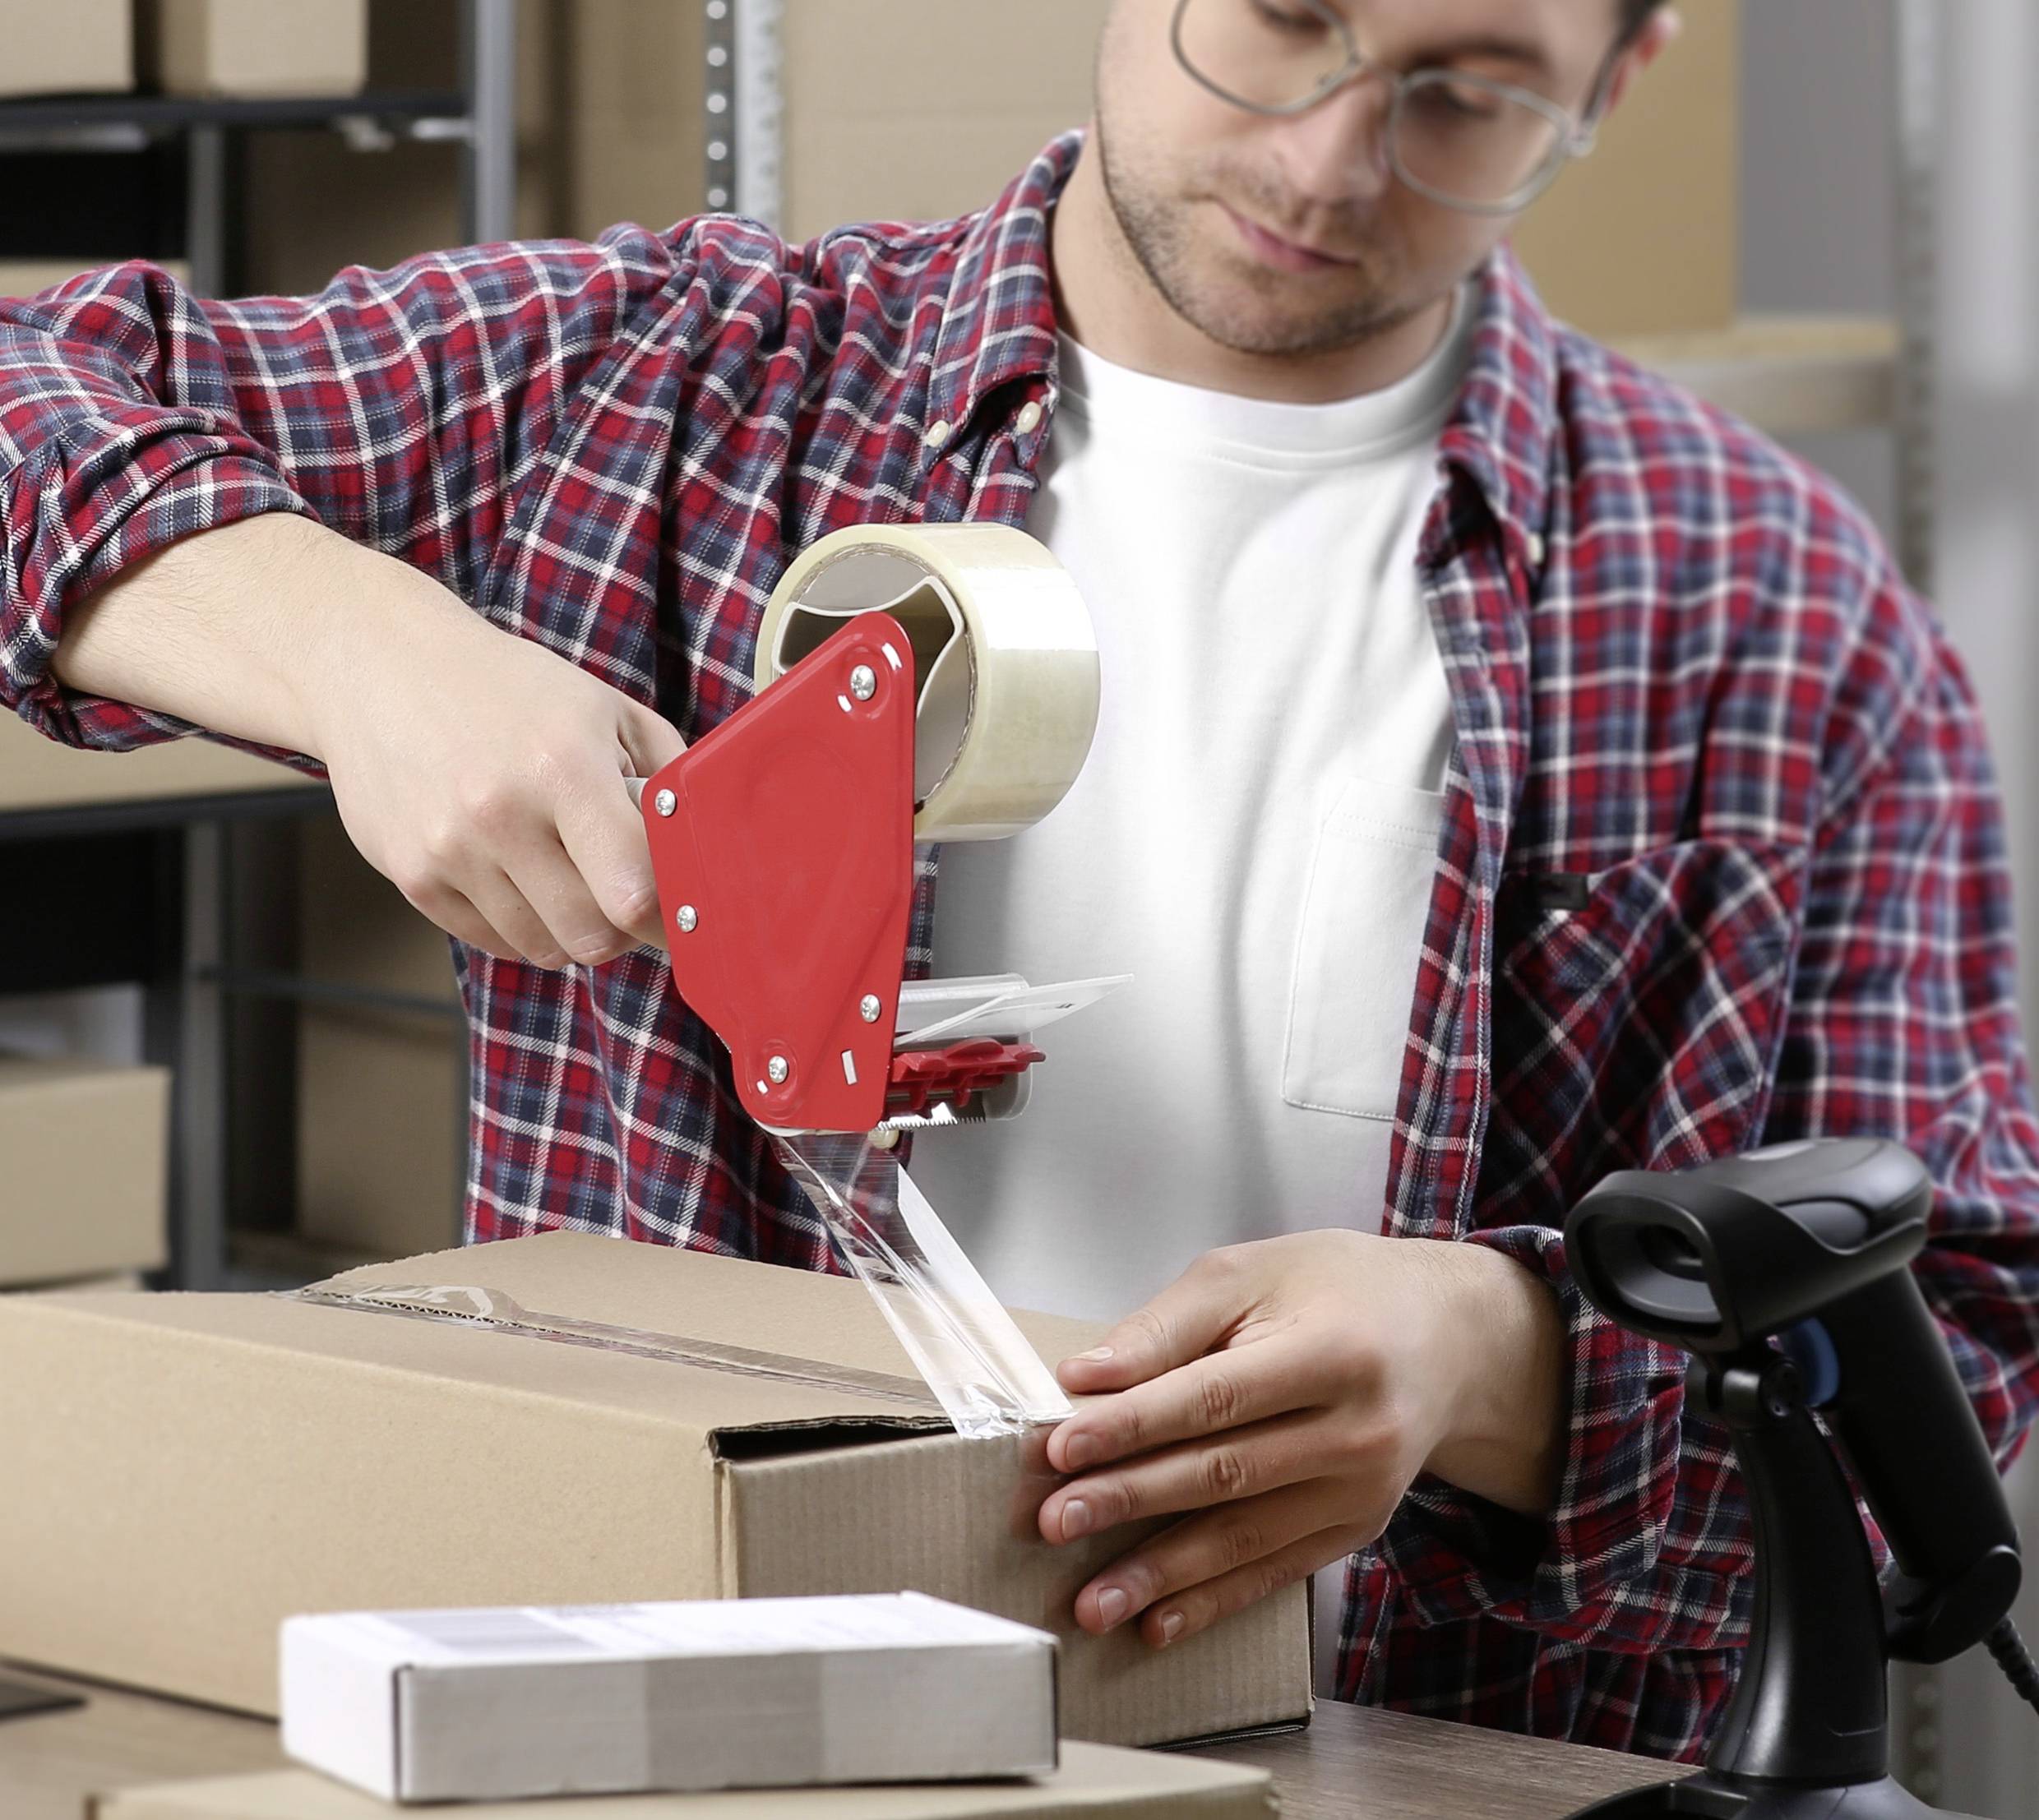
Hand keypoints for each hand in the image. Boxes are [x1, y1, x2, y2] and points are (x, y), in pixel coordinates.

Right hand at [307, 538, 686, 968]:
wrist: (381, 667)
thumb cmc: (509, 688)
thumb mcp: (604, 707)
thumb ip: (668, 774)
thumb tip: (709, 845)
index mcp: (563, 766)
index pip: (635, 888)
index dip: (670, 913)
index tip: (682, 910)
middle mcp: (501, 813)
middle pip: (592, 936)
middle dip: (623, 930)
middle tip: (626, 898)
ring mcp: (449, 850)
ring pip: (543, 948)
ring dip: (572, 929)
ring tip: (571, 879)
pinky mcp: (411, 875)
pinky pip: (492, 941)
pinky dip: (521, 927)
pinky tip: (521, 878)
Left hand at [1038, 1230, 1565, 1650]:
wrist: (1448, 1338)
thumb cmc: (1337, 1290)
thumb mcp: (1251, 1273)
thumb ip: (1166, 1327)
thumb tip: (1085, 1377)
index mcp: (1332, 1351)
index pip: (1214, 1397)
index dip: (1133, 1426)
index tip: (1060, 1448)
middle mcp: (1356, 1430)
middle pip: (1225, 1473)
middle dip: (1130, 1500)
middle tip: (1055, 1522)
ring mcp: (1360, 1490)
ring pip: (1246, 1538)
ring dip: (1161, 1574)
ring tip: (1091, 1601)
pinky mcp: (1355, 1528)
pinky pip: (1276, 1571)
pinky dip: (1213, 1600)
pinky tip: (1158, 1622)